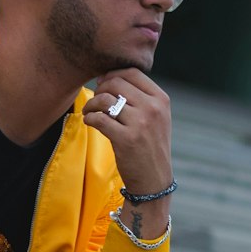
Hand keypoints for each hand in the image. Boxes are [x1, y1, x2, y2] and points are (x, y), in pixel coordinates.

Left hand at [82, 68, 172, 199]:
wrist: (154, 178)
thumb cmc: (150, 145)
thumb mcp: (156, 117)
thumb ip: (139, 97)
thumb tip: (107, 78)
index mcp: (161, 99)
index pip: (132, 73)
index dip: (113, 74)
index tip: (103, 83)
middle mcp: (152, 108)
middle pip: (116, 83)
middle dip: (100, 89)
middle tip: (95, 100)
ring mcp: (140, 123)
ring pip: (105, 100)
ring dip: (91, 104)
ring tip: (89, 112)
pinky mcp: (126, 139)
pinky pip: (99, 119)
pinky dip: (89, 118)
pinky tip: (90, 121)